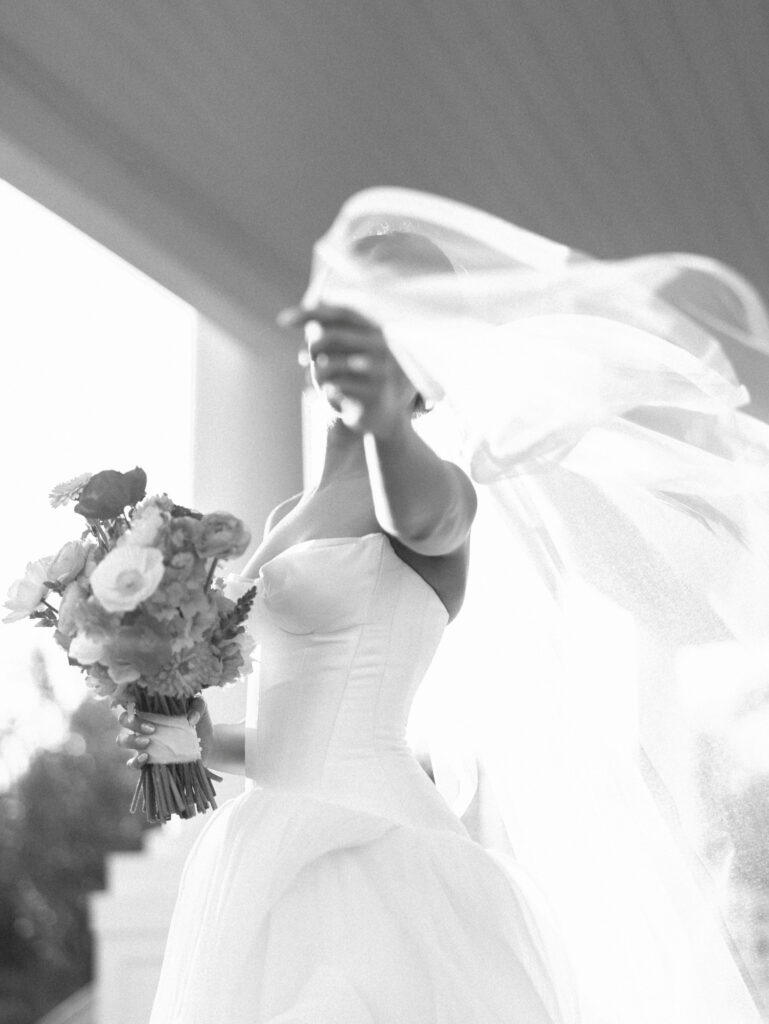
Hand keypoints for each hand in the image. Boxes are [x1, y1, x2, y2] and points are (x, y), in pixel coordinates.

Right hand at [115, 696, 213, 767]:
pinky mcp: (147, 761)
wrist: (207, 743)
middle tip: (152, 729)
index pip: (131, 701)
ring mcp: (143, 743)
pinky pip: (132, 763)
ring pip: (122, 740)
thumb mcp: (200, 707)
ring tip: (147, 742)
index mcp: (151, 708)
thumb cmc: (199, 720)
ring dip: (131, 740)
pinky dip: (135, 762)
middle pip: (124, 720)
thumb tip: (191, 719)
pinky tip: (146, 758)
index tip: (134, 704)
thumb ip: (197, 706)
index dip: (124, 700)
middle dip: (133, 723)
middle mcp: (143, 724)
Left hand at [278, 303, 417, 436]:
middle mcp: (381, 345)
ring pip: (331, 364)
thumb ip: (327, 336)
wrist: (380, 412)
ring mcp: (380, 369)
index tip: (282, 321)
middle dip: (312, 347)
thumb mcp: (341, 354)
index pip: (340, 313)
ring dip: (316, 373)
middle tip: (303, 359)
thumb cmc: (355, 376)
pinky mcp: (375, 392)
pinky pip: (337, 386)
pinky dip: (325, 388)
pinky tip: (325, 392)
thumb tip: (311, 327)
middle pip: (334, 336)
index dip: (311, 314)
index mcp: (373, 329)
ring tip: (316, 381)